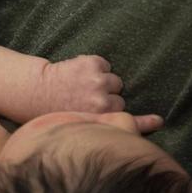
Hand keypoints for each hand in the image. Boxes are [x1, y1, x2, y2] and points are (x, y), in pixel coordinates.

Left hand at [40, 55, 163, 132]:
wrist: (33, 90)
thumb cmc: (54, 110)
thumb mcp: (80, 126)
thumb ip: (102, 127)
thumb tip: (129, 128)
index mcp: (99, 120)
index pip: (129, 123)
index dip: (146, 123)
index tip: (159, 121)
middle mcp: (102, 103)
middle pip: (119, 98)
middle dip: (107, 97)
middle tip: (84, 99)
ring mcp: (98, 83)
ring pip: (113, 81)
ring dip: (101, 81)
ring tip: (79, 86)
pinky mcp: (92, 65)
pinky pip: (104, 64)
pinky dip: (92, 66)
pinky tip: (76, 73)